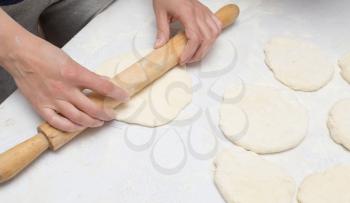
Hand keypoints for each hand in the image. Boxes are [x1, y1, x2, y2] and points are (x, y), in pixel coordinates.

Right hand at [2, 35, 128, 131]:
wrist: (19, 55)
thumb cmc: (44, 54)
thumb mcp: (71, 60)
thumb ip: (88, 74)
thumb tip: (104, 82)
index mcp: (74, 74)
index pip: (103, 87)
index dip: (117, 93)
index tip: (124, 97)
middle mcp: (65, 89)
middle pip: (92, 108)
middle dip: (106, 114)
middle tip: (112, 115)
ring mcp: (53, 100)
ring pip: (78, 118)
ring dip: (92, 122)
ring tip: (99, 122)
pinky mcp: (41, 106)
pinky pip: (58, 123)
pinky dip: (71, 127)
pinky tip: (79, 127)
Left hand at [152, 0, 221, 64]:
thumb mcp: (160, 12)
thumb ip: (161, 30)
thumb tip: (160, 46)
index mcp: (188, 13)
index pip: (195, 37)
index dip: (190, 51)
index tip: (182, 59)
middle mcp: (199, 13)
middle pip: (207, 39)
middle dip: (198, 54)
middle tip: (187, 60)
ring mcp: (204, 12)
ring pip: (214, 34)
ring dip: (207, 47)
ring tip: (196, 54)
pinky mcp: (206, 12)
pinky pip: (216, 25)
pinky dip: (214, 36)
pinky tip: (206, 41)